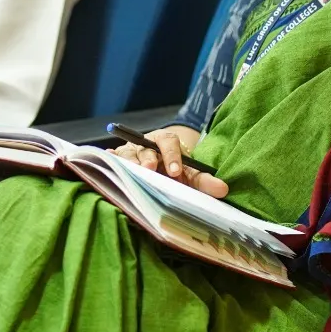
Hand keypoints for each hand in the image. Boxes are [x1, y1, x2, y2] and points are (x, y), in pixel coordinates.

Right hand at [111, 126, 228, 198]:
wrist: (161, 164)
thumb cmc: (175, 169)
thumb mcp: (190, 173)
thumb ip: (205, 181)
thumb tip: (223, 190)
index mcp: (165, 141)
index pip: (169, 142)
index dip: (172, 156)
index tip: (176, 172)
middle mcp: (146, 143)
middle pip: (145, 146)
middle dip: (147, 157)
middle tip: (151, 169)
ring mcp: (130, 151)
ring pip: (128, 153)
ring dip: (129, 162)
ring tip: (131, 171)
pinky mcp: (118, 159)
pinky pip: (112, 159)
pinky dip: (109, 159)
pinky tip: (106, 159)